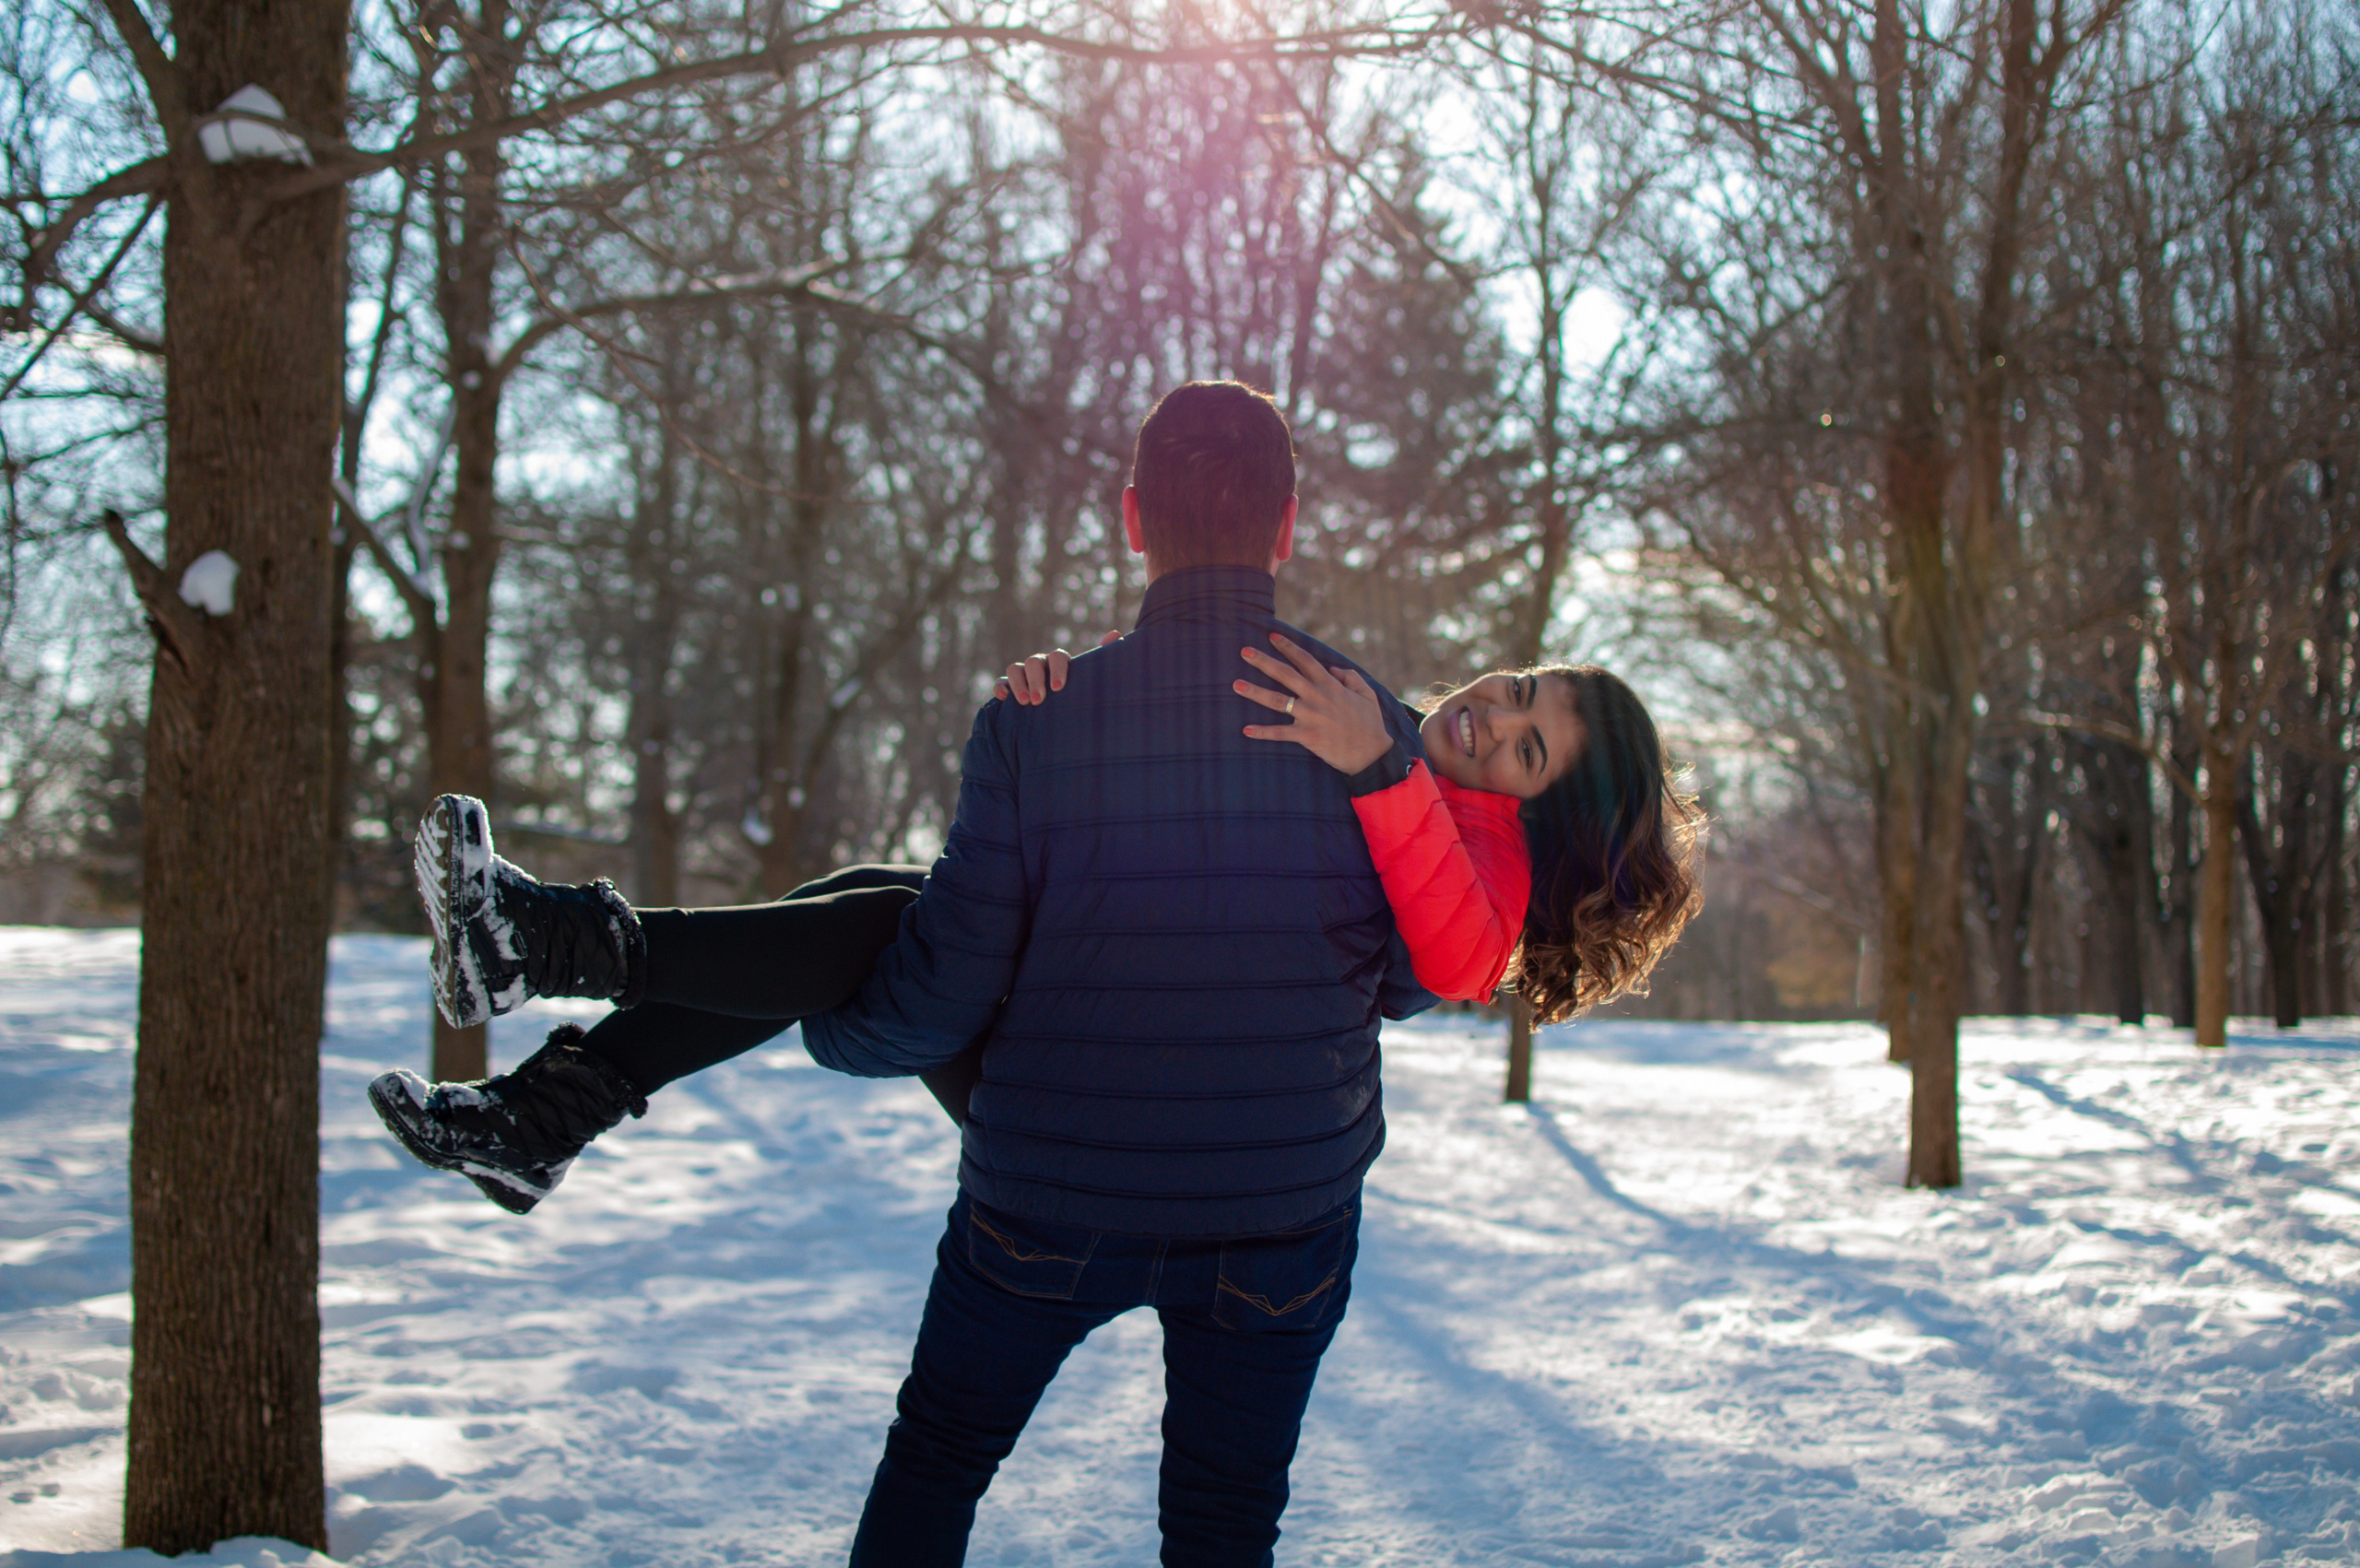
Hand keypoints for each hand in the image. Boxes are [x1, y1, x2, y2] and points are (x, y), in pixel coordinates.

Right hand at [993, 630, 1121, 703]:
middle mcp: (1041, 665)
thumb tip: (1115, 633)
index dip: (1057, 670)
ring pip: (1015, 669)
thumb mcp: (1091, 679)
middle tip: (1039, 701)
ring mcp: (1023, 675)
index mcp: (1060, 662)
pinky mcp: (1009, 687)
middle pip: (1034, 662)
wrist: (1063, 719)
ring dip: (1018, 684)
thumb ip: (1102, 658)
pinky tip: (1004, 699)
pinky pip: (1000, 682)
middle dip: (1035, 681)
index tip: (1058, 688)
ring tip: (1025, 704)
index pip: (1057, 656)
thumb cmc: (1079, 695)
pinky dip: (1001, 687)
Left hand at [1235, 633, 1394, 774]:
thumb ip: (1350, 677)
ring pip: (1277, 701)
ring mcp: (1310, 716)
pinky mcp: (1307, 736)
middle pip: (1285, 674)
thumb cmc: (1370, 723)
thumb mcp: (1367, 693)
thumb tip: (1333, 669)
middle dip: (1264, 662)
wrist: (1372, 753)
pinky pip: (1280, 733)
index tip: (1272, 636)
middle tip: (1244, 652)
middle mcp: (1317, 697)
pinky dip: (1263, 732)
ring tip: (1236, 685)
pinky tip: (1246, 730)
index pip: (1305, 660)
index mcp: (1330, 685)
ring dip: (1255, 692)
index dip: (1288, 647)